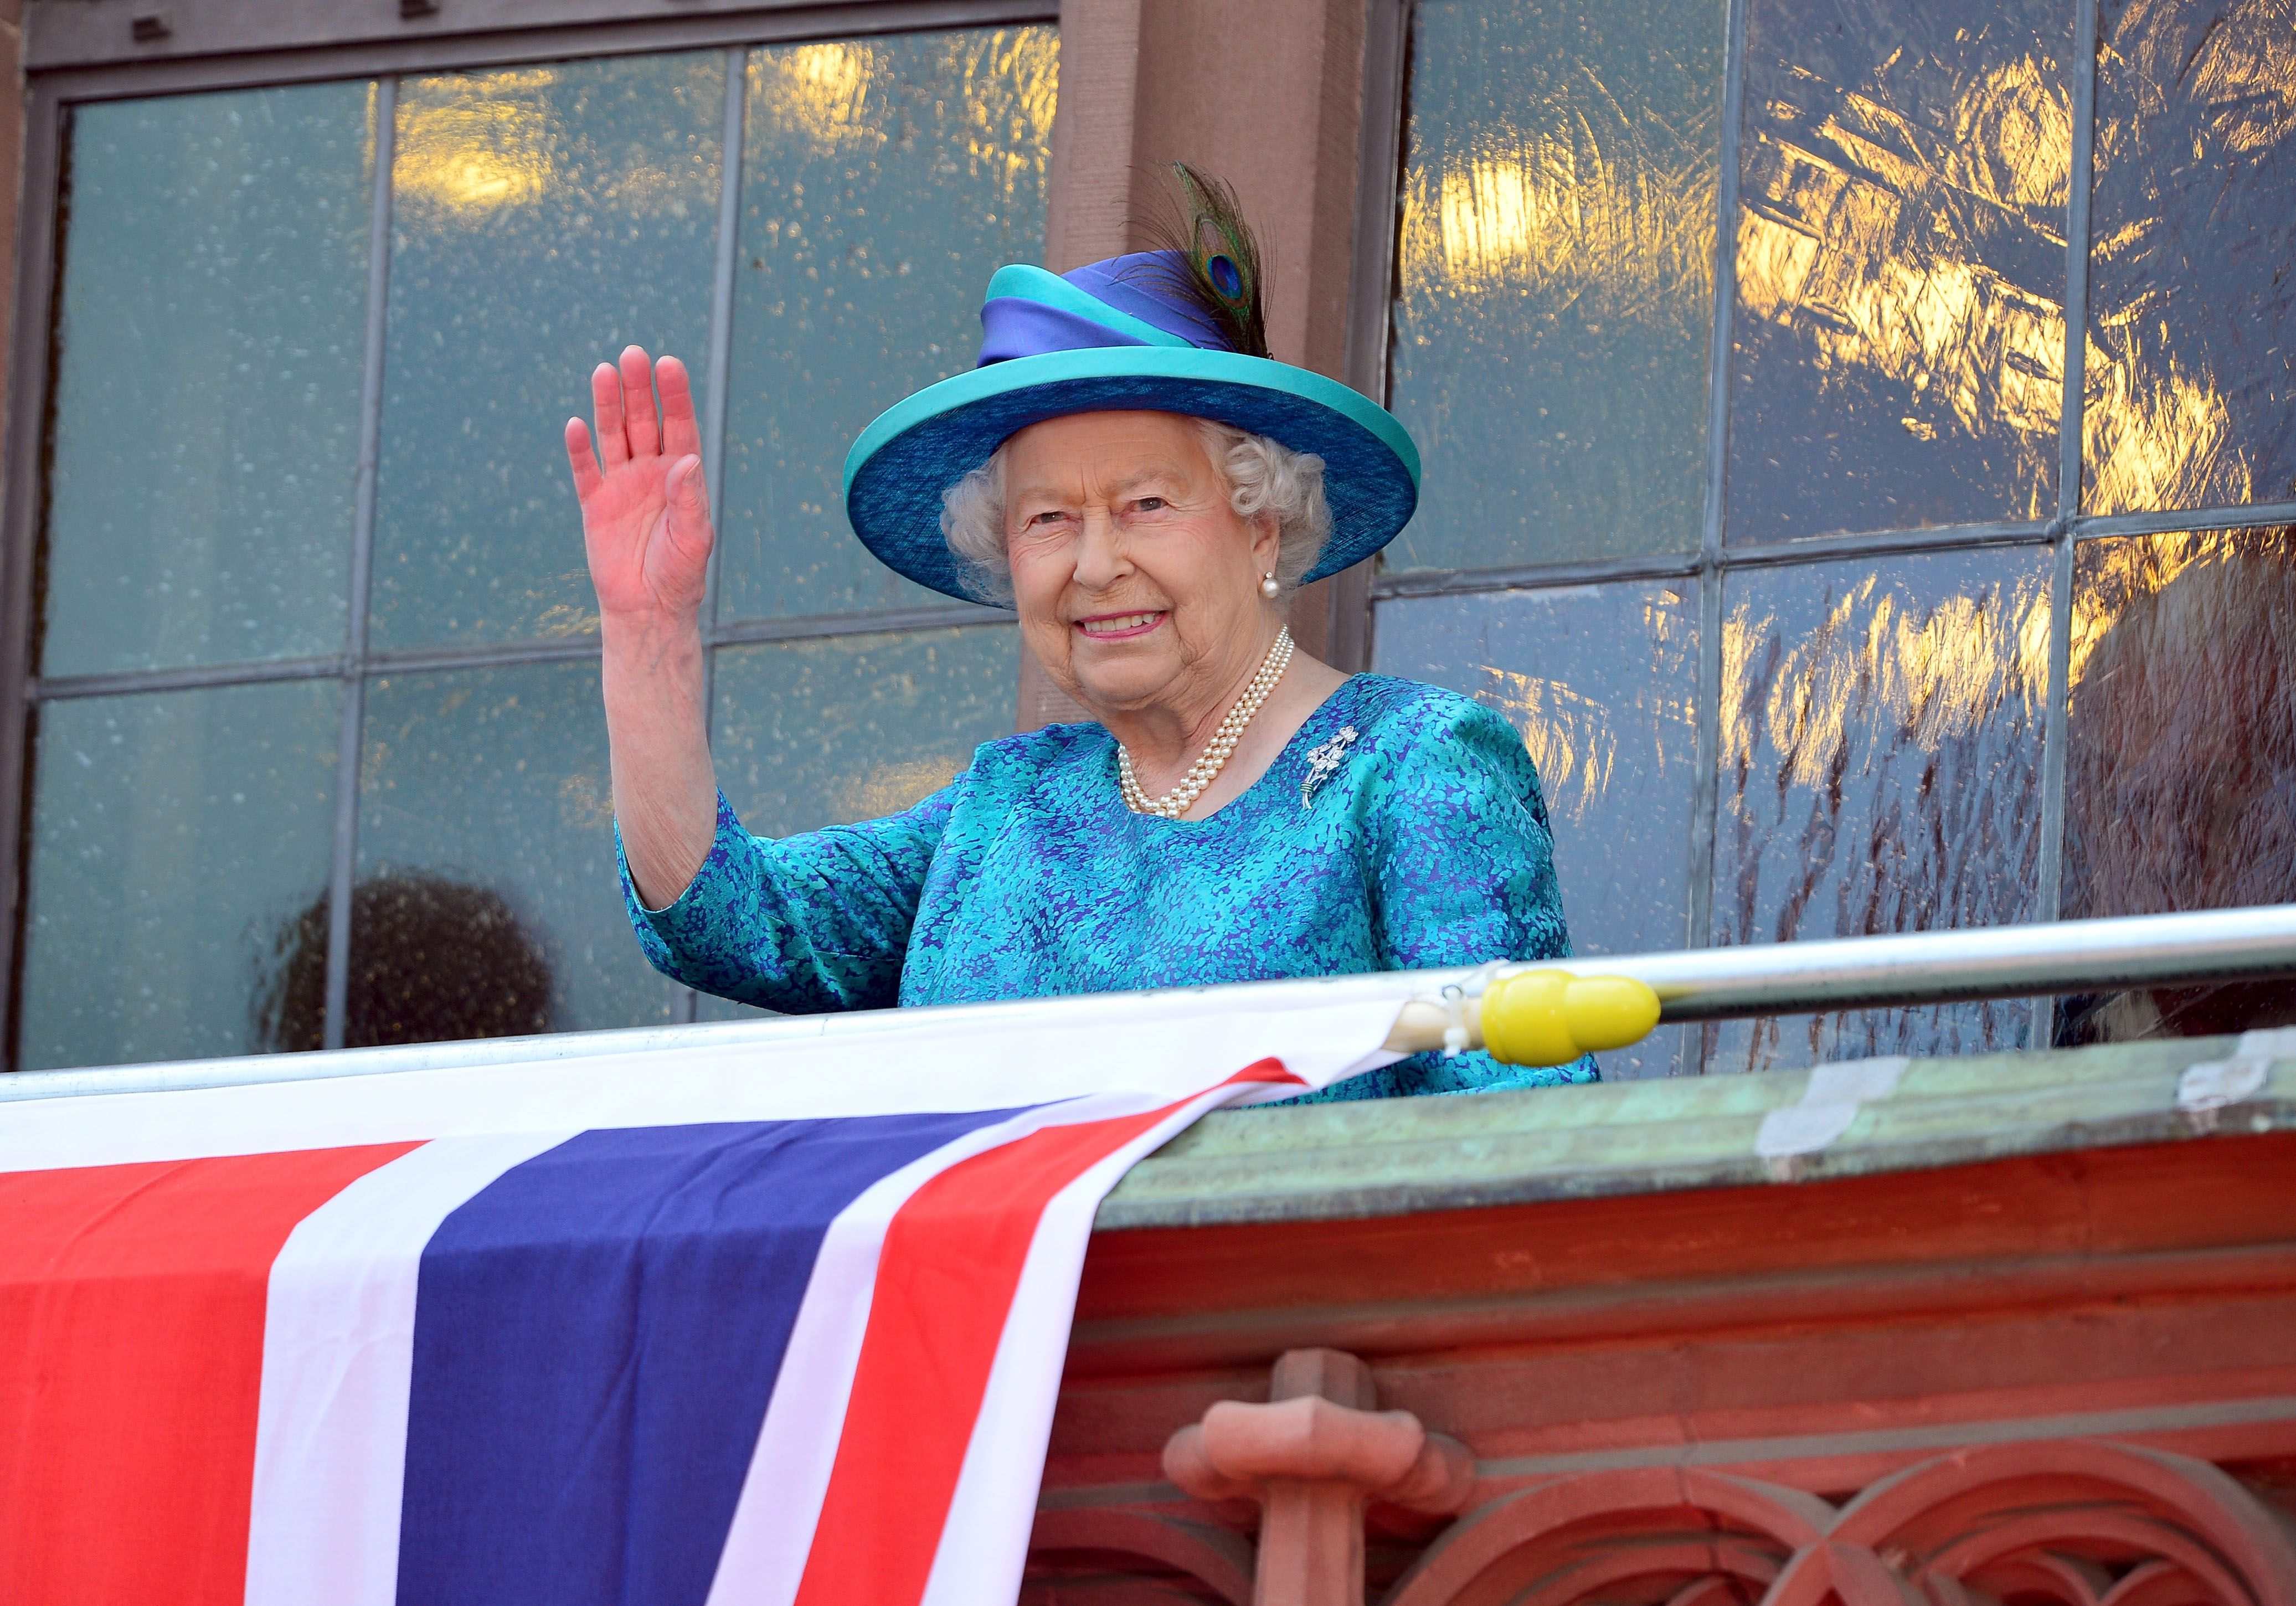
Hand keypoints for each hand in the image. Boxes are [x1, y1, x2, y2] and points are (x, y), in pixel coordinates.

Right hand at [566, 346, 712, 628]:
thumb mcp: (694, 538)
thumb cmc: (680, 574)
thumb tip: (687, 461)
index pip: (679, 426)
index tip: (669, 364)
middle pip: (643, 421)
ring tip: (605, 371)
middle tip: (632, 355)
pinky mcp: (594, 504)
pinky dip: (579, 449)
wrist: (648, 609)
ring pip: (612, 435)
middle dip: (638, 389)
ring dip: (607, 405)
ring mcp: (621, 485)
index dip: (674, 395)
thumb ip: (689, 500)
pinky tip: (575, 425)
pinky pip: (585, 470)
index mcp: (682, 475)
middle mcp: (651, 472)